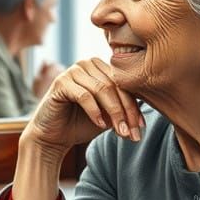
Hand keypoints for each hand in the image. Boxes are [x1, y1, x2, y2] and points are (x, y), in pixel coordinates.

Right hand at [24, 58, 144, 158]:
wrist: (53, 136)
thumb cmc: (81, 124)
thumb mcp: (108, 117)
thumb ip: (124, 110)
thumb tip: (146, 114)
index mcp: (101, 68)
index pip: (124, 84)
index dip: (134, 106)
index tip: (141, 127)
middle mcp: (87, 64)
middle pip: (115, 86)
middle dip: (126, 112)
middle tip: (132, 133)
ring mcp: (73, 71)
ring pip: (102, 90)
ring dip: (114, 113)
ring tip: (120, 132)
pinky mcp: (61, 82)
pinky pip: (84, 95)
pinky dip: (95, 112)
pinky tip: (100, 125)